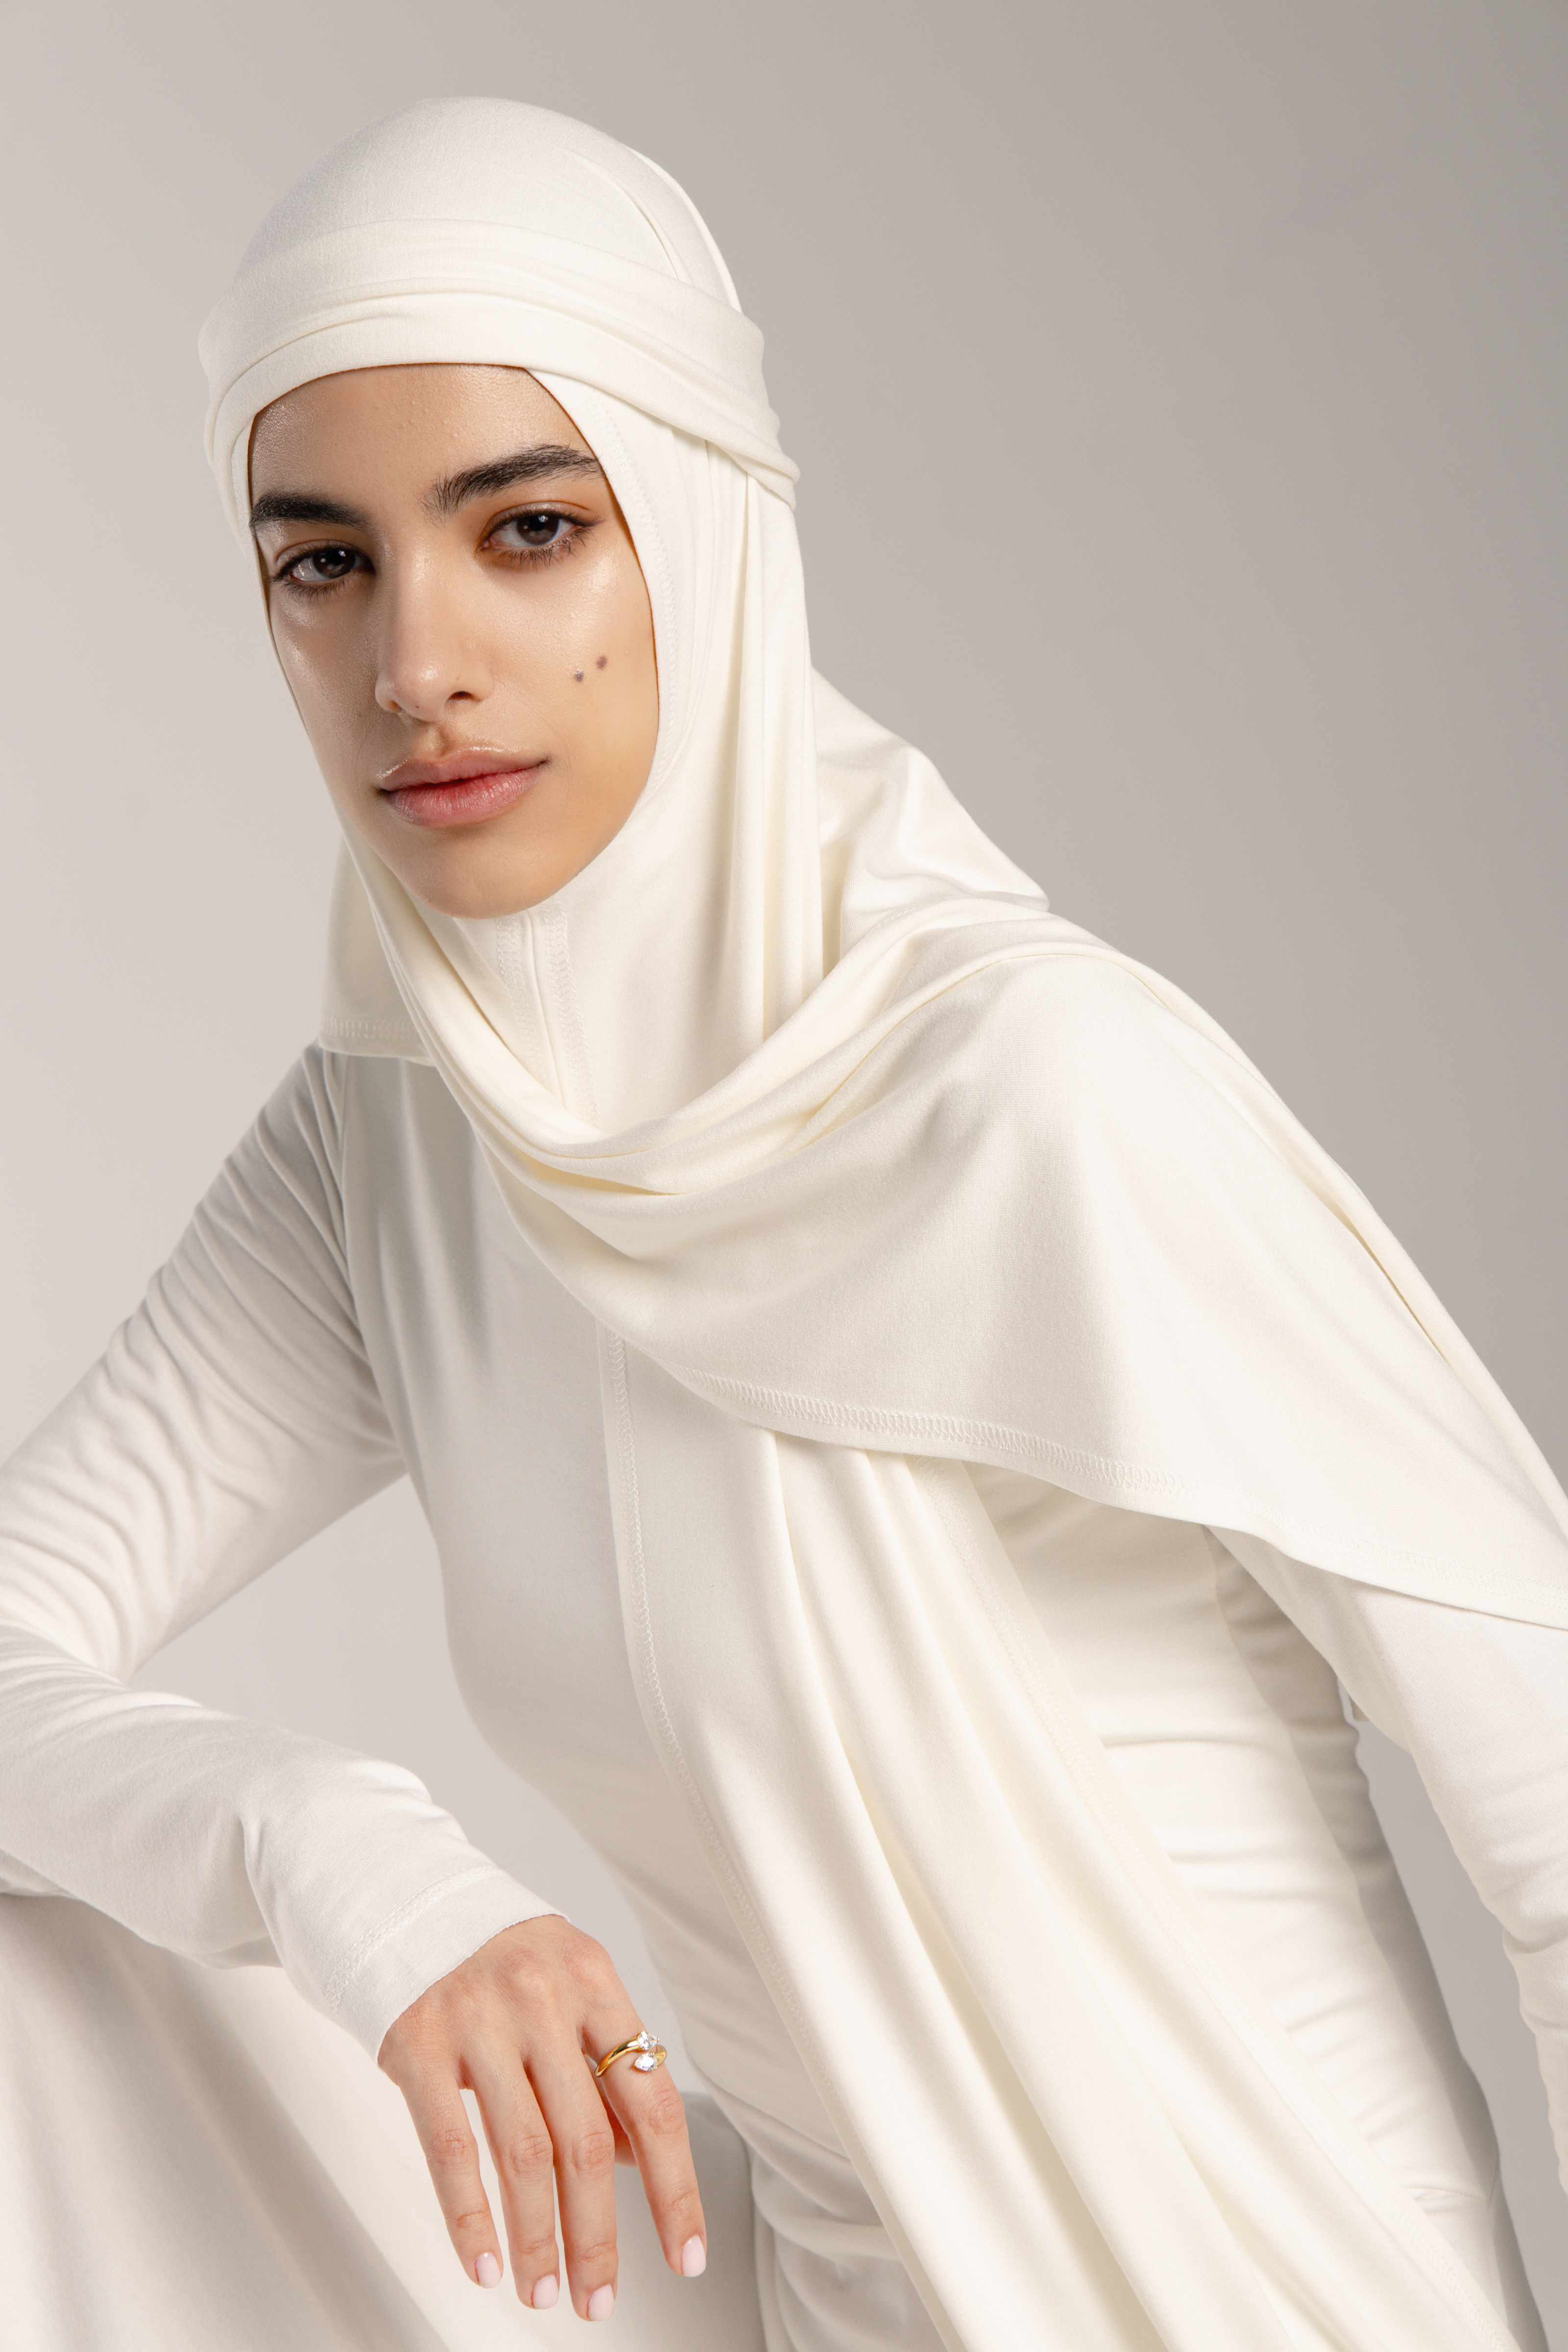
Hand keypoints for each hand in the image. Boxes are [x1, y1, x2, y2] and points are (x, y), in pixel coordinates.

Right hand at [376, 1914, 707, 2318]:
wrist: (406, 1899)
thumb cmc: (502, 1958)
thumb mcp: (570, 1988)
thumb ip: (603, 2068)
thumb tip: (640, 2163)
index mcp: (595, 1982)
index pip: (652, 2102)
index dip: (675, 2188)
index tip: (687, 2255)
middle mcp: (542, 1998)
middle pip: (586, 2141)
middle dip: (598, 2235)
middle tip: (598, 2299)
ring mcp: (479, 2019)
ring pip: (522, 2154)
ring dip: (537, 2239)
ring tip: (543, 2291)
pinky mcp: (418, 2042)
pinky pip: (451, 2148)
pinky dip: (470, 2217)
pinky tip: (485, 2263)